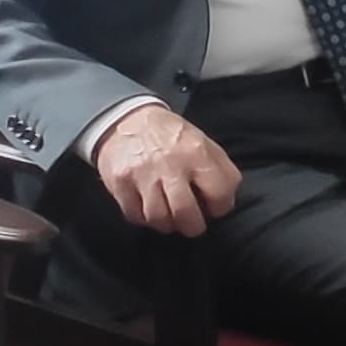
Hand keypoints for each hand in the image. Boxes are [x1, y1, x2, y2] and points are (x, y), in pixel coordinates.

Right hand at [95, 103, 243, 237]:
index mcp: (196, 151)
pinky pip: (135, 215)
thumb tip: (225, 201)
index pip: (219, 192)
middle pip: (186, 212)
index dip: (220, 207)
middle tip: (192, 222)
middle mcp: (169, 164)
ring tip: (171, 216)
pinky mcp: (120, 182)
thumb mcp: (202, 141)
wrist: (126, 119)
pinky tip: (150, 209)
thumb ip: (219, 169)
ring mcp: (142, 174)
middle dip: (193, 226)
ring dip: (168, 224)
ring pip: (159, 218)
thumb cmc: (169, 136)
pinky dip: (144, 219)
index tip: (214, 208)